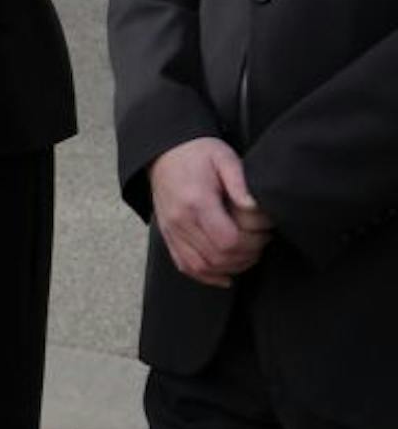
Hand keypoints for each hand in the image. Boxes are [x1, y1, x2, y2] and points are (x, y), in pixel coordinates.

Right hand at [148, 136, 272, 287]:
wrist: (164, 153)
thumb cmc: (197, 154)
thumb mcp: (223, 157)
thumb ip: (240, 182)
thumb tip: (253, 206)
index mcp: (196, 202)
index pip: (227, 241)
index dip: (251, 244)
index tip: (264, 231)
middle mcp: (180, 221)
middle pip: (218, 258)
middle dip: (246, 255)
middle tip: (260, 241)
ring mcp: (171, 231)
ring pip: (202, 267)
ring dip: (230, 267)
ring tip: (246, 252)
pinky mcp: (168, 236)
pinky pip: (186, 266)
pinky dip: (207, 276)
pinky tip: (225, 274)